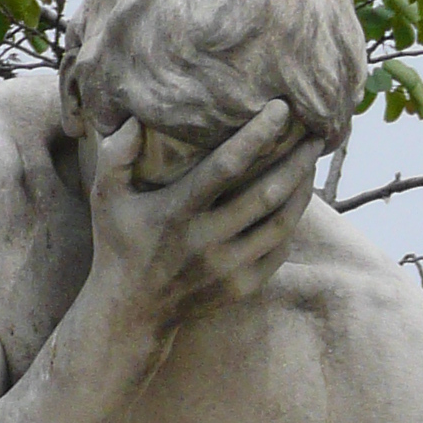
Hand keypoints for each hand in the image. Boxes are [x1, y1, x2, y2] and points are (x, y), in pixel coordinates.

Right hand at [87, 99, 318, 336]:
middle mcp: (206, 242)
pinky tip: (296, 201)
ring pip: (281, 223)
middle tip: (316, 134)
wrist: (131, 313)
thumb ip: (114, 157)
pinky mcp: (241, 288)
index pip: (226, 167)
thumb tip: (133, 119)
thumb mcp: (106, 199)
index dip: (258, 136)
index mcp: (177, 213)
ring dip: (303, 190)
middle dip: (297, 161)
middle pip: (267, 194)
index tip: (282, 109)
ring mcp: (226, 269)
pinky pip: (279, 251)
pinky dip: (292, 223)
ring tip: (311, 163)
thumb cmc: (120, 245)